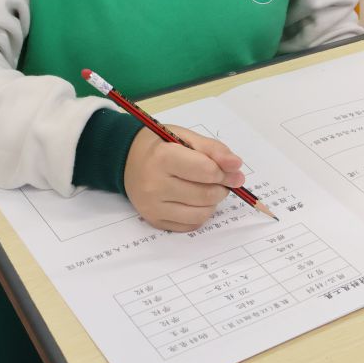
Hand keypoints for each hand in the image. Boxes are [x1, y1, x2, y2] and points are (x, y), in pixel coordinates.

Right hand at [123, 124, 245, 231]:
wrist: (127, 159)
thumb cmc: (160, 145)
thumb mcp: (186, 137)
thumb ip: (214, 150)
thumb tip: (236, 166)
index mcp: (162, 158)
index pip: (206, 171)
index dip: (225, 171)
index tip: (231, 168)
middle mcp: (155, 185)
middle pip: (206, 195)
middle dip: (222, 187)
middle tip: (221, 178)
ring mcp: (153, 207)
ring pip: (201, 214)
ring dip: (213, 202)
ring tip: (207, 188)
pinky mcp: (154, 221)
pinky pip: (191, 225)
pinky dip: (200, 214)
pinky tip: (194, 200)